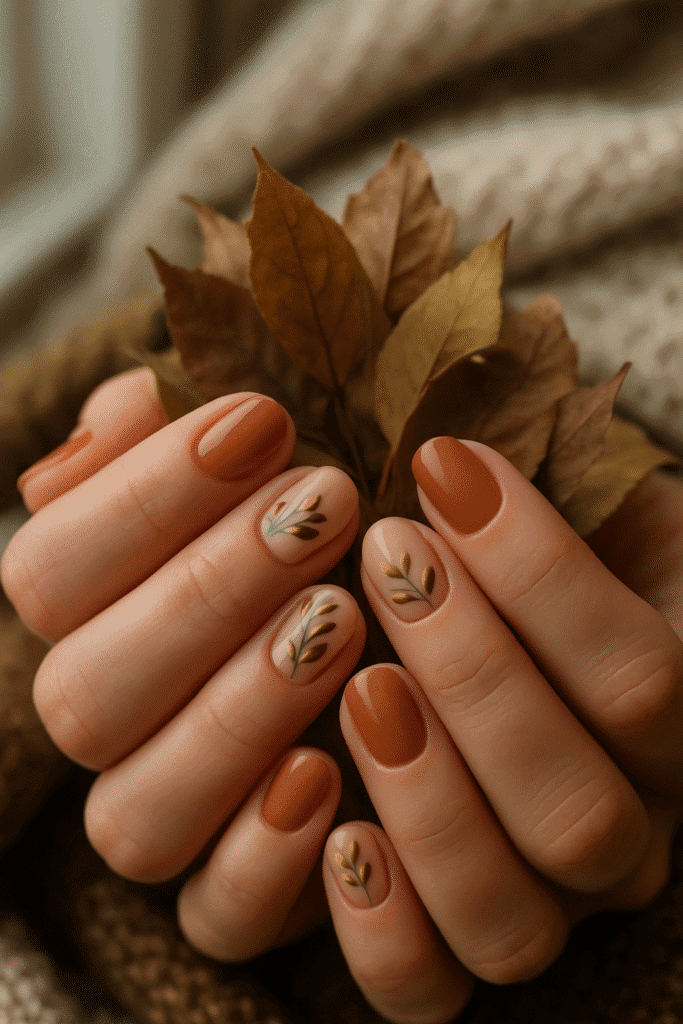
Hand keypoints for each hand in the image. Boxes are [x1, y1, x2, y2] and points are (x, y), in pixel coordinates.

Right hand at [1, 367, 365, 958]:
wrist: (397, 626)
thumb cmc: (320, 522)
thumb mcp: (263, 455)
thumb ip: (174, 427)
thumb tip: (123, 412)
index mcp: (88, 616)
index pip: (49, 570)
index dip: (145, 496)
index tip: (264, 422)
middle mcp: (109, 722)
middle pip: (83, 694)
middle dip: (205, 594)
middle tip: (324, 506)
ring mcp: (169, 813)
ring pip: (136, 814)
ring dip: (234, 716)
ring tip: (340, 623)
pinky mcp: (240, 895)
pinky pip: (216, 916)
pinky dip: (264, 859)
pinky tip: (330, 775)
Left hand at [321, 436, 682, 1023]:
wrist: (492, 629)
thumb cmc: (528, 558)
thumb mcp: (576, 506)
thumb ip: (575, 490)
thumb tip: (490, 451)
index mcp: (675, 729)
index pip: (643, 682)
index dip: (541, 575)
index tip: (445, 470)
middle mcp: (627, 834)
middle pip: (578, 814)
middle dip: (475, 677)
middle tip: (388, 558)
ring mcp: (542, 903)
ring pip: (508, 915)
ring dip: (425, 795)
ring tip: (361, 680)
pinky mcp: (446, 939)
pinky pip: (427, 989)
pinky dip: (381, 927)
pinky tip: (334, 823)